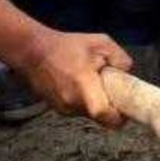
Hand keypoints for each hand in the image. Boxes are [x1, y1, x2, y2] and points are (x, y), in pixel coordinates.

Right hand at [13, 27, 131, 127]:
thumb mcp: (100, 42)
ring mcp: (63, 108)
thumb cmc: (66, 46)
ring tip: (92, 83)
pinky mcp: (57, 108)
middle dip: (109, 107)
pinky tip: (79, 84)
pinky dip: (83, 101)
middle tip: (112, 91)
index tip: (126, 110)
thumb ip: (120, 58)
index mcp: (84, 86)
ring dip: (95, 103)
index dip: (119, 117)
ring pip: (88, 114)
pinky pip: (77, 110)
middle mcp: (72, 102)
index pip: (105, 115)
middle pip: (99, 117)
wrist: (32, 51)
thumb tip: (127, 73)